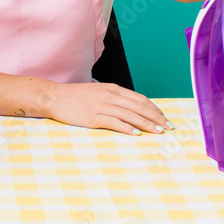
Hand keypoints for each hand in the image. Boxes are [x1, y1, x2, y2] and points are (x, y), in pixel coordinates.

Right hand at [44, 81, 172, 134]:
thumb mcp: (98, 93)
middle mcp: (110, 96)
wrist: (54, 97)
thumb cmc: (75, 97)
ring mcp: (102, 106)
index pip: (140, 99)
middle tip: (168, 127)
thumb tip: (130, 109)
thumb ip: (114, 99)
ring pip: (131, 115)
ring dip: (147, 124)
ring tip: (158, 132)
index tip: (164, 118)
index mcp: (113, 89)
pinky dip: (127, 128)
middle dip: (156, 118)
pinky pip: (115, 122)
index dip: (155, 109)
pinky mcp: (93, 117)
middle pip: (139, 107)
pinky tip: (137, 133)